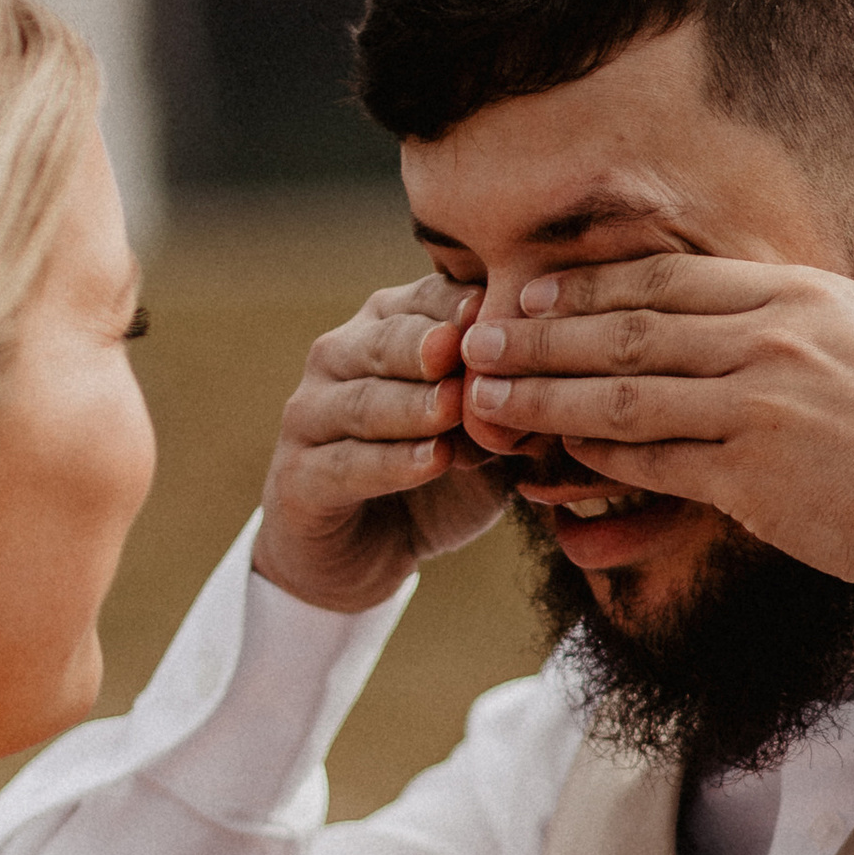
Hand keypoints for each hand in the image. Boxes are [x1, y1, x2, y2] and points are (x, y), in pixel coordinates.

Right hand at [254, 275, 511, 612]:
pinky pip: (346, 465)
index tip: (503, 310)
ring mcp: (311, 416)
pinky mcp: (297, 477)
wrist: (367, 553)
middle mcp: (339, 358)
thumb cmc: (438, 479)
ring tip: (453, 411)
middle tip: (464, 353)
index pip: (427, 300)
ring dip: (411, 404)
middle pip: (384, 341)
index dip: (463, 307)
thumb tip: (556, 384)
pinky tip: (432, 461)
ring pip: (363, 401)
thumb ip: (511, 408)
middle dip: (427, 346)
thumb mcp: (487, 439)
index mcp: (387, 328)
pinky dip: (390, 463)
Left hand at [459, 254, 853, 586]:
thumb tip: (730, 320)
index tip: (530, 290)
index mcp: (796, 294)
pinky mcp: (755, 478)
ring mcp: (759, 407)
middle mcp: (771, 339)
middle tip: (475, 339)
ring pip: (622, 397)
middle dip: (541, 334)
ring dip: (545, 399)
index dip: (586, 284)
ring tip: (486, 401)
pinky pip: (653, 465)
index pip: (667, 276)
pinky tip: (556, 461)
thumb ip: (791, 324)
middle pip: (628, 328)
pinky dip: (597, 462)